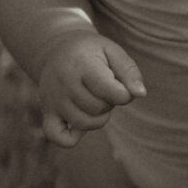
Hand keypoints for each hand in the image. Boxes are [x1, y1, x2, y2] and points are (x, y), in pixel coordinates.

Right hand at [38, 32, 145, 146]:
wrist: (56, 50)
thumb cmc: (91, 52)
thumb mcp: (113, 52)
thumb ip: (129, 71)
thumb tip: (140, 94)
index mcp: (83, 65)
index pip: (110, 92)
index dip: (124, 95)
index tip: (121, 86)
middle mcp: (64, 83)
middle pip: (98, 108)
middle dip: (109, 103)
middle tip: (104, 90)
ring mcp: (53, 99)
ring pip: (83, 123)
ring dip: (98, 118)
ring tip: (95, 102)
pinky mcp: (47, 112)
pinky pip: (58, 137)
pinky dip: (72, 137)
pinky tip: (79, 123)